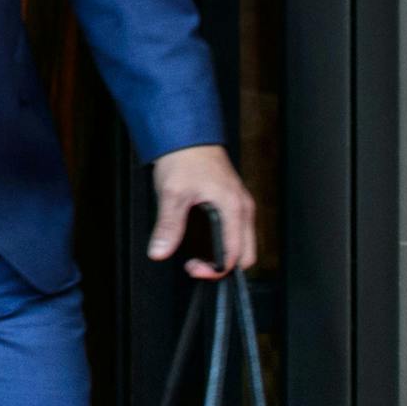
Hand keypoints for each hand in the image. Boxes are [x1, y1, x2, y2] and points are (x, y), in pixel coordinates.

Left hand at [148, 144, 257, 278]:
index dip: (216, 269)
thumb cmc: (184, 159)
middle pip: (246, 253)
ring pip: (243, 242)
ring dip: (225, 253)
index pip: (236, 254)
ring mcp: (240, 204)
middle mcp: (243, 208)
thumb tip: (160, 251)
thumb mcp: (172, 194)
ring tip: (197, 255)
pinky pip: (237, 230)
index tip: (194, 269)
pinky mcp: (233, 201)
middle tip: (196, 265)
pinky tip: (204, 240)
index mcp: (234, 208)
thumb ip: (168, 226)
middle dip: (224, 265)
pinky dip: (225, 241)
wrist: (187, 135)